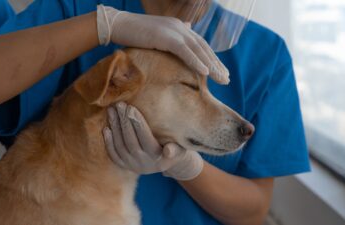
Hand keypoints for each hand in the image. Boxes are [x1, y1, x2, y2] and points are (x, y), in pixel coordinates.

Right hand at [96, 5, 228, 83]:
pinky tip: (206, 73)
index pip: (200, 45)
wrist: (118, 25)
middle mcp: (181, 27)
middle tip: (226, 79)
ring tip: (222, 79)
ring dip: (212, 66)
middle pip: (204, 48)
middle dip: (216, 64)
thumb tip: (184, 37)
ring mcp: (174, 31)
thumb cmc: (134, 33)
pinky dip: (197, 62)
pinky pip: (186, 52)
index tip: (220, 72)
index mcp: (180, 27)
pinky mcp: (166, 37)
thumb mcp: (157, 36)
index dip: (212, 59)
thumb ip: (171, 39)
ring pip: (199, 50)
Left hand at [102, 102, 203, 180]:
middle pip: (130, 141)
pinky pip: (114, 154)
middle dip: (124, 121)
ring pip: (120, 146)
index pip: (145, 138)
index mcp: (157, 158)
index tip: (131, 108)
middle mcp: (143, 163)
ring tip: (111, 111)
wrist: (166, 163)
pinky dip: (109, 142)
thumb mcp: (181, 150)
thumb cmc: (175, 149)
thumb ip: (176, 150)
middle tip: (119, 105)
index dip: (137, 123)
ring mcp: (132, 165)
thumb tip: (168, 150)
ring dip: (115, 127)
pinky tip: (106, 128)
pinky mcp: (124, 166)